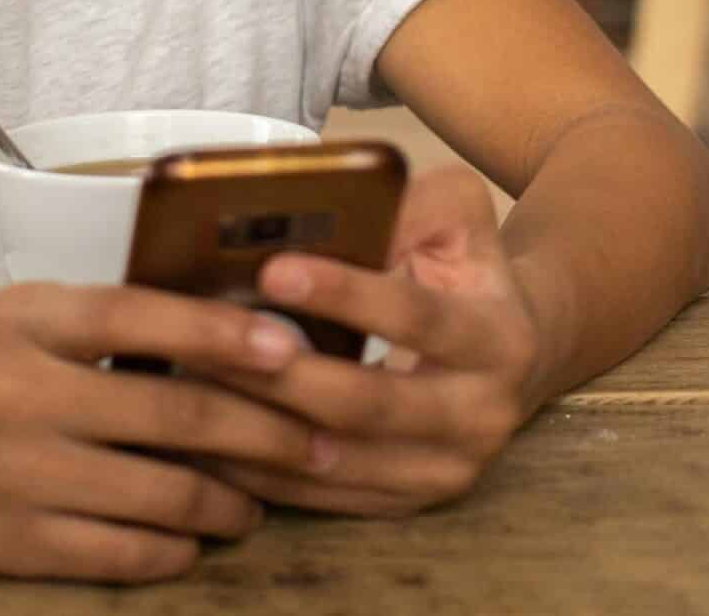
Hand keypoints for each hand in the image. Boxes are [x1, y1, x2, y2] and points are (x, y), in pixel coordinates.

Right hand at [0, 281, 337, 582]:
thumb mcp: (20, 315)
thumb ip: (107, 319)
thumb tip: (232, 332)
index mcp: (28, 321)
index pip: (141, 316)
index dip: (224, 332)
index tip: (293, 348)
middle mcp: (22, 395)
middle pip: (173, 415)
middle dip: (266, 432)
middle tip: (321, 442)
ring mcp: (16, 477)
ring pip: (161, 496)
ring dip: (231, 501)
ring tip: (261, 500)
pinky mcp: (10, 546)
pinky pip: (121, 556)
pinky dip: (174, 550)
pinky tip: (195, 539)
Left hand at [202, 165, 544, 516]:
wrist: (516, 355)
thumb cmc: (467, 273)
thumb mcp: (459, 218)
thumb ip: (408, 206)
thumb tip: (328, 210)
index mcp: (498, 337)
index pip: (416, 316)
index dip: (345, 294)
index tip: (273, 269)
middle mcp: (481, 415)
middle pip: (368, 404)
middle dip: (281, 374)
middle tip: (206, 340)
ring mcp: (445, 471)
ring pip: (336, 459)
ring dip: (258, 425)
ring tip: (192, 385)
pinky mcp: (407, 503)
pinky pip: (322, 497)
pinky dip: (261, 470)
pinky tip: (209, 437)